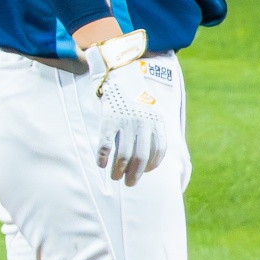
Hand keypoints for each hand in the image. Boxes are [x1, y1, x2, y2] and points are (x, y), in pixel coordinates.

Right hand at [83, 31, 167, 186]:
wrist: (120, 76)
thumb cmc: (137, 102)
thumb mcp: (152, 113)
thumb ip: (154, 133)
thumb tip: (151, 162)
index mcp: (156, 122)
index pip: (158, 151)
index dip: (152, 165)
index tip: (144, 172)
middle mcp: (142, 124)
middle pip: (140, 157)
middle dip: (135, 175)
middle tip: (129, 184)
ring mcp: (125, 122)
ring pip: (122, 155)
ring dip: (118, 170)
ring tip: (115, 177)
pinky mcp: (108, 120)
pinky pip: (105, 145)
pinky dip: (102, 158)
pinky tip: (101, 164)